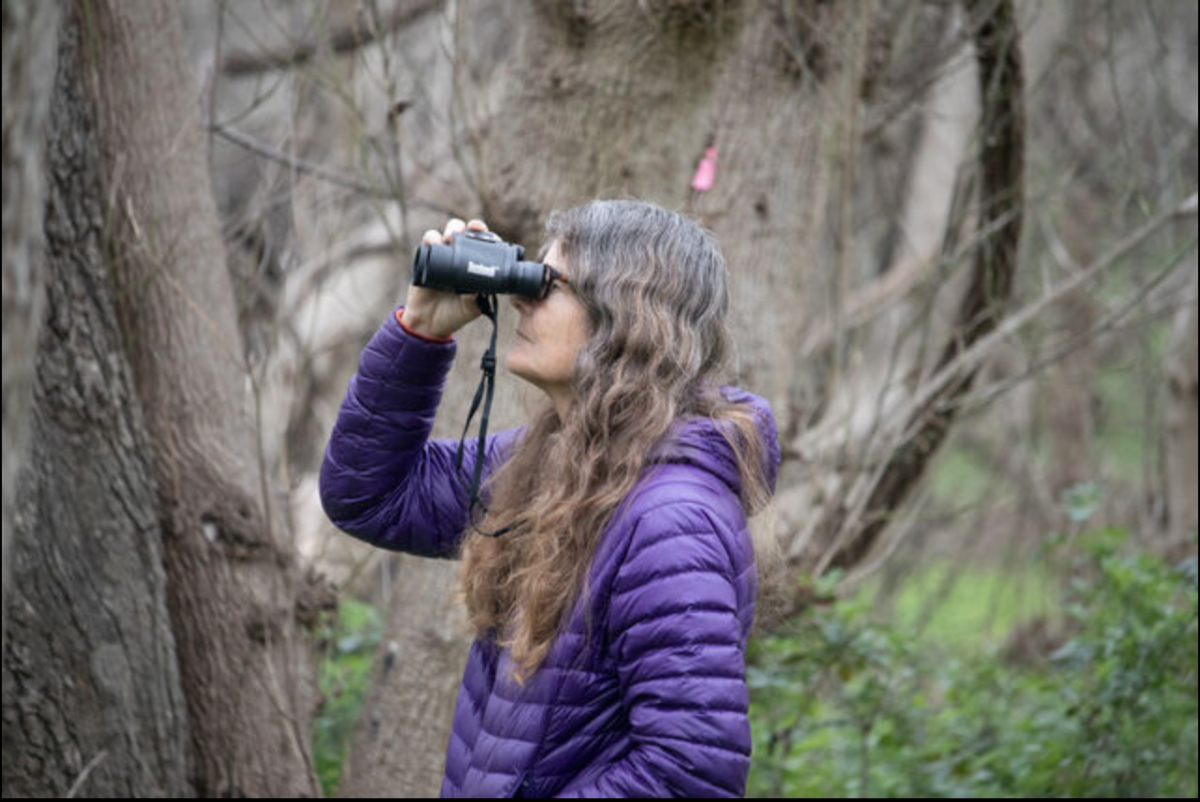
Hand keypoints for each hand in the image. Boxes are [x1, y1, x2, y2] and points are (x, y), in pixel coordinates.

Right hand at [402, 218, 490, 338]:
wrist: (429, 324)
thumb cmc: (454, 315)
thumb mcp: (471, 309)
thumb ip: (476, 300)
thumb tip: (477, 289)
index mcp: (475, 266)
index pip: (484, 246)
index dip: (489, 237)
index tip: (493, 237)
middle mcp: (460, 257)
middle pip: (468, 233)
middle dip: (471, 226)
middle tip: (474, 229)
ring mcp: (443, 256)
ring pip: (448, 232)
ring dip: (452, 229)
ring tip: (450, 238)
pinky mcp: (426, 258)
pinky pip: (428, 241)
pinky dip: (432, 238)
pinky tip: (435, 243)